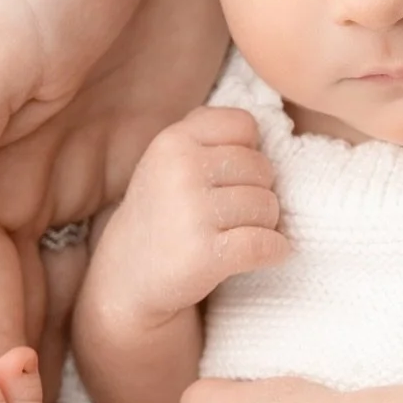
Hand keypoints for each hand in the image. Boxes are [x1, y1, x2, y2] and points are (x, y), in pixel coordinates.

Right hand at [105, 107, 289, 327]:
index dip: (249, 150)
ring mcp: (193, 213)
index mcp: (172, 141)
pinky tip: (268, 253)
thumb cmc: (161, 212)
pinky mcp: (207, 254)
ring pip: (268, 207)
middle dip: (258, 192)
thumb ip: (206, 132)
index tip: (233, 174)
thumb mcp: (167, 160)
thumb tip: (261, 131)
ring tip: (238, 233)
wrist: (127, 277)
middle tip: (234, 213)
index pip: (244, 125)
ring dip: (265, 224)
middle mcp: (181, 171)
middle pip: (263, 168)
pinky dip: (276, 251)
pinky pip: (267, 244)